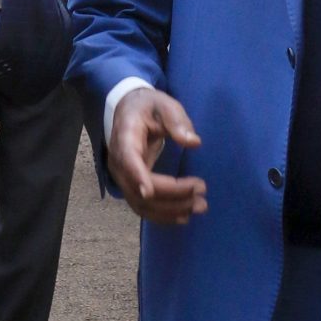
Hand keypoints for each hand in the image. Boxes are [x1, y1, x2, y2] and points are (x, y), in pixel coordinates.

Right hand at [107, 86, 207, 224]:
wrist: (130, 112)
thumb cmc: (148, 107)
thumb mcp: (164, 104)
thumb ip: (177, 121)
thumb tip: (193, 142)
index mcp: (125, 137)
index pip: (127, 160)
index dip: (137, 177)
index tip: (149, 192)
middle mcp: (119, 162)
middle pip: (138, 188)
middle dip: (171, 194)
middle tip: (201, 189)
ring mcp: (124, 177)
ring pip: (141, 204)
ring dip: (170, 210)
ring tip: (200, 206)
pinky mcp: (132, 186)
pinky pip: (143, 207)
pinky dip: (163, 215)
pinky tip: (184, 216)